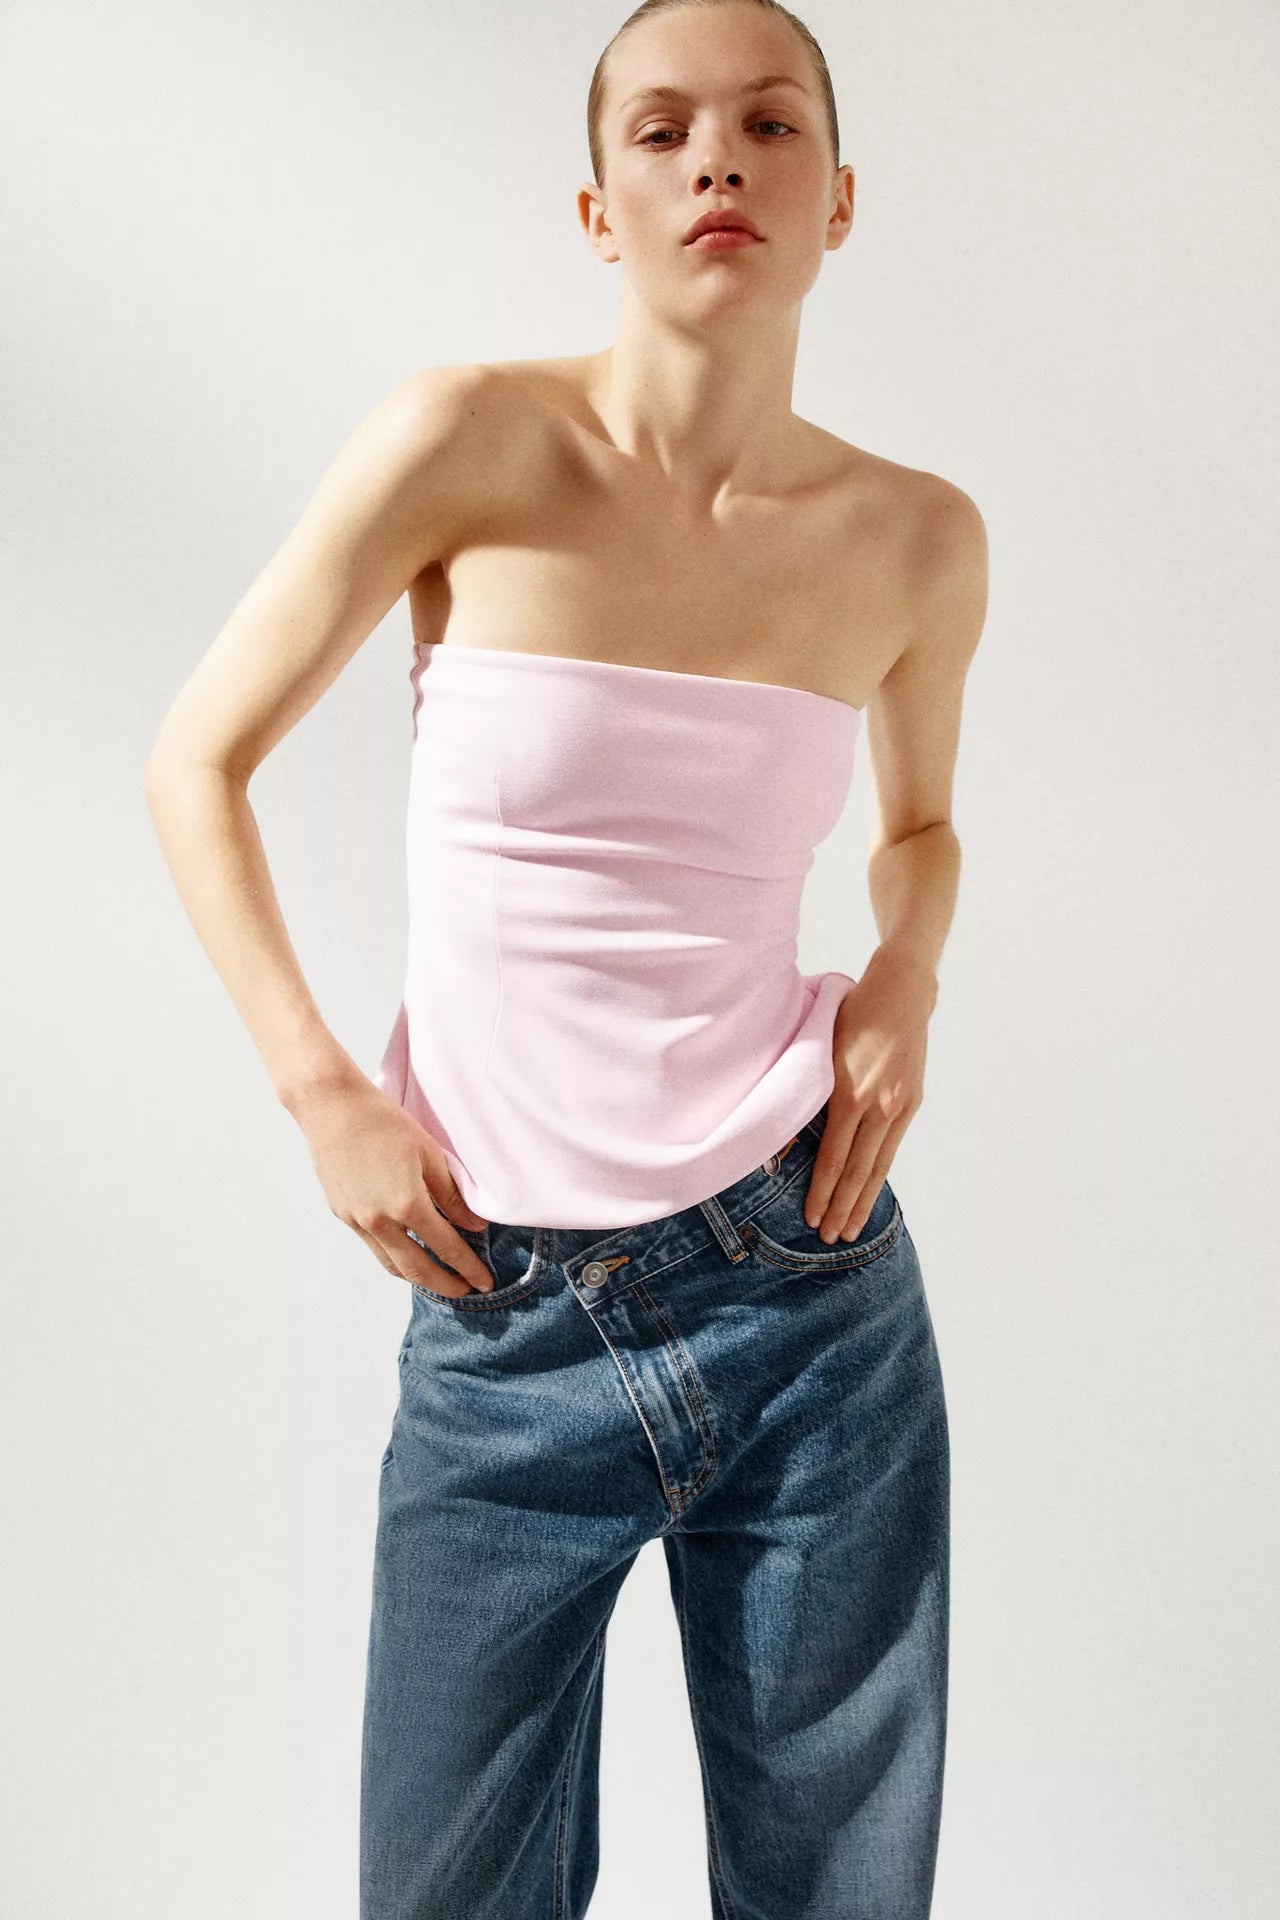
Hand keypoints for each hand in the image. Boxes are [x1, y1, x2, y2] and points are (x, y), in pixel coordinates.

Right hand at [291, 1067, 494, 1294]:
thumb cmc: (384, 1122)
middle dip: (445, 1286)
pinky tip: (407, 1252)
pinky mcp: (342, 1214)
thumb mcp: (430, 1154)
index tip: (484, 1281)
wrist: (332, 1108)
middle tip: (466, 1290)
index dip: (469, 1268)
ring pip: (391, 1265)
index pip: (447, 1248)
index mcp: (408, 1205)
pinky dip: (394, 1257)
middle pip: (417, 1270)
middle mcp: (380, 1221)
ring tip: (438, 1279)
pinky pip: (374, 1247)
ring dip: (418, 1277)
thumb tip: (475, 1226)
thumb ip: (453, 1196)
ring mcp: (358, 1221)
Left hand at [805, 945, 935, 1242]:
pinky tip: (870, 1193)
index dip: (823, 1192)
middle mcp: (878, 1105)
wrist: (901, 992)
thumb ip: (810, 1091)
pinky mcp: (911, 1102)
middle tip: (828, 1238)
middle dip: (841, 1208)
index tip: (811, 1217)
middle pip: (858, 1171)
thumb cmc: (851, 1014)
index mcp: (850, 1093)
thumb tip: (785, 1133)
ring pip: (878, 1165)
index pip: (834, 1158)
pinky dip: (879, 1174)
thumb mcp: (822, 1048)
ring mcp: (899, 1106)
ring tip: (850, 1229)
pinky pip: (891, 1148)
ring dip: (863, 1202)